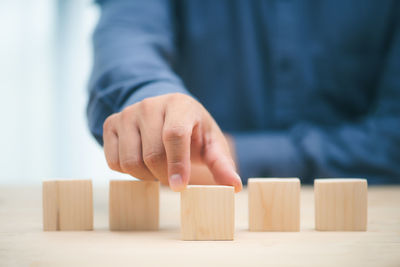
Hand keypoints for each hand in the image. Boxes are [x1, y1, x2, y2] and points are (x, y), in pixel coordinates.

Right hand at [102, 93, 241, 191]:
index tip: (181, 186)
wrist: (166, 112)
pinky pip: (113, 161)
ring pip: (130, 161)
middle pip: (152, 154)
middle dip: (165, 176)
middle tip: (175, 179)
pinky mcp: (110, 124)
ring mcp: (127, 113)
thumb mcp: (211, 142)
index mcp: (179, 105)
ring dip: (146, 176)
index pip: (174, 135)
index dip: (178, 164)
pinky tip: (142, 162)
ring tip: (159, 169)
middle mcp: (149, 105)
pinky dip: (129, 171)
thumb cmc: (193, 130)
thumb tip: (233, 186)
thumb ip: (221, 163)